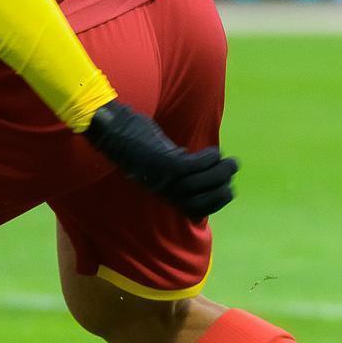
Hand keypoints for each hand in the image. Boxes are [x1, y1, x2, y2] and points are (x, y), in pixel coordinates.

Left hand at [82, 101, 237, 220]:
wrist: (111, 131)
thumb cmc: (136, 143)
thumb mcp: (158, 164)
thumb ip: (177, 171)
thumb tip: (203, 169)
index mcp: (165, 194)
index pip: (197, 212)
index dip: (217, 202)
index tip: (227, 188)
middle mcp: (165, 191)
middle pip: (204, 200)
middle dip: (223, 186)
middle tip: (231, 169)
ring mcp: (164, 178)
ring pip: (202, 183)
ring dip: (221, 171)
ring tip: (228, 161)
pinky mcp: (163, 163)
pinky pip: (194, 167)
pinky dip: (208, 160)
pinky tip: (212, 152)